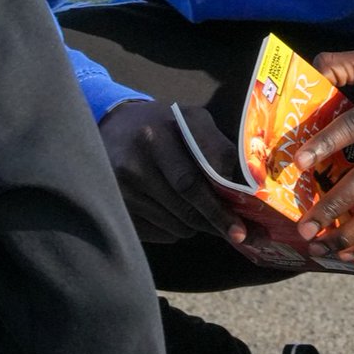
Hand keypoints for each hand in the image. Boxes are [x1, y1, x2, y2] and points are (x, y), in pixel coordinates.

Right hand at [98, 99, 246, 244]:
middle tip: (235, 233)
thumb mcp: (192, 120)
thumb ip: (217, 148)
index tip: (239, 230)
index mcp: (156, 138)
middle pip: (183, 210)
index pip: (189, 184)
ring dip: (194, 225)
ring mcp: (120, 191)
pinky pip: (157, 234)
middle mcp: (133, 166)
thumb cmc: (163, 124)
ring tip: (200, 208)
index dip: (216, 210)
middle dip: (212, 223)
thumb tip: (240, 189)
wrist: (113, 128)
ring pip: (173, 227)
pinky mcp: (116, 210)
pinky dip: (174, 229)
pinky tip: (174, 209)